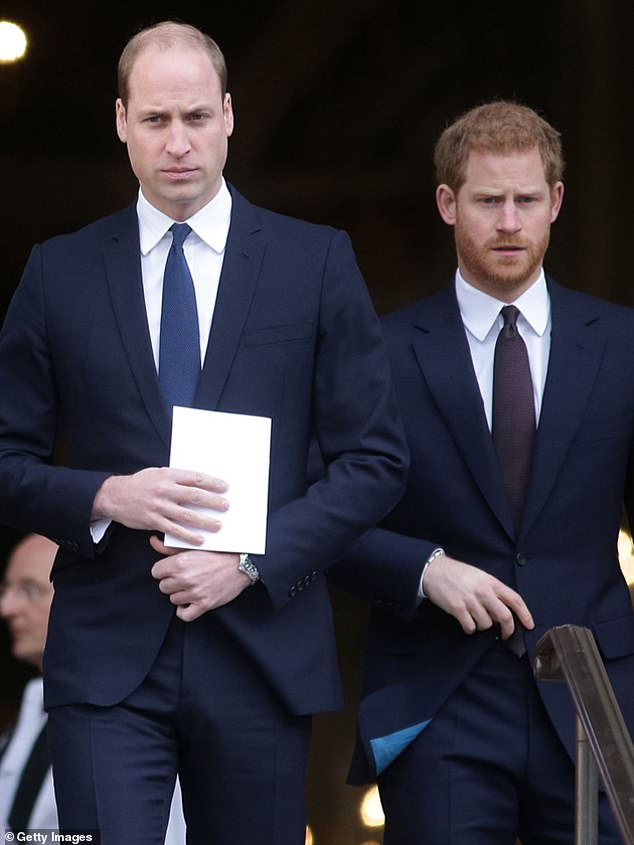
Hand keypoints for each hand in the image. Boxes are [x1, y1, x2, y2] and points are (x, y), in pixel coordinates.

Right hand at [91, 468, 229, 545]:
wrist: (115, 495)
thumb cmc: (140, 483)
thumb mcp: (158, 473)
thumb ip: (176, 478)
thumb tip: (198, 483)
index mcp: (168, 475)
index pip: (195, 478)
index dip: (212, 483)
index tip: (225, 487)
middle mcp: (165, 490)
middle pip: (195, 496)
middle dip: (213, 502)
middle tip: (226, 507)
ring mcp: (159, 506)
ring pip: (187, 515)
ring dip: (205, 521)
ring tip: (218, 525)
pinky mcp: (153, 520)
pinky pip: (174, 530)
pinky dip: (188, 535)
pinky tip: (200, 540)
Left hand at [149, 536, 251, 620]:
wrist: (240, 564)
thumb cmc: (217, 553)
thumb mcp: (192, 546)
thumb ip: (169, 547)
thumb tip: (152, 541)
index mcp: (180, 562)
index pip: (155, 572)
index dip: (163, 571)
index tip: (172, 570)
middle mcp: (185, 578)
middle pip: (163, 587)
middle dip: (172, 582)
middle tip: (184, 577)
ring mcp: (195, 593)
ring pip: (173, 599)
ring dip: (181, 594)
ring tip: (191, 586)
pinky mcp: (204, 605)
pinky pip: (184, 615)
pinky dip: (185, 610)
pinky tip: (191, 601)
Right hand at [423, 554, 533, 639]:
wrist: (434, 570)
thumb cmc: (458, 574)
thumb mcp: (480, 576)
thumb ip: (493, 592)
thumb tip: (502, 612)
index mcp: (491, 582)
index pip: (515, 599)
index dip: (525, 614)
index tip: (529, 624)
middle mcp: (483, 591)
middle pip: (505, 617)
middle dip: (508, 630)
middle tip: (505, 634)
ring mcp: (470, 600)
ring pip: (486, 625)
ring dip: (483, 626)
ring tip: (476, 618)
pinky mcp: (458, 609)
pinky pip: (470, 627)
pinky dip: (470, 628)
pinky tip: (466, 622)